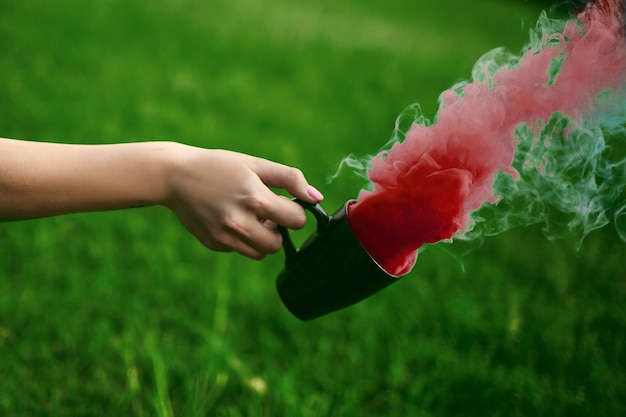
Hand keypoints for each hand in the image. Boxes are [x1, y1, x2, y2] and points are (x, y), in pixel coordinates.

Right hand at [163, 145, 323, 259]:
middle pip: (278, 244)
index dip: (295, 212)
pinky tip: (228, 219)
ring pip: (261, 253)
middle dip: (278, 230)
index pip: (296, 221)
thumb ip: (289, 179)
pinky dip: (242, 239)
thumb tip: (316, 198)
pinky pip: (240, 250)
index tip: (284, 204)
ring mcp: (225, 236)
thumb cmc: (219, 166)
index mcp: (254, 198)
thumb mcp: (255, 164)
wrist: (174, 176)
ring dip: (262, 239)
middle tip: (265, 212)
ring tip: (249, 217)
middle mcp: (239, 222)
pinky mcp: (214, 244)